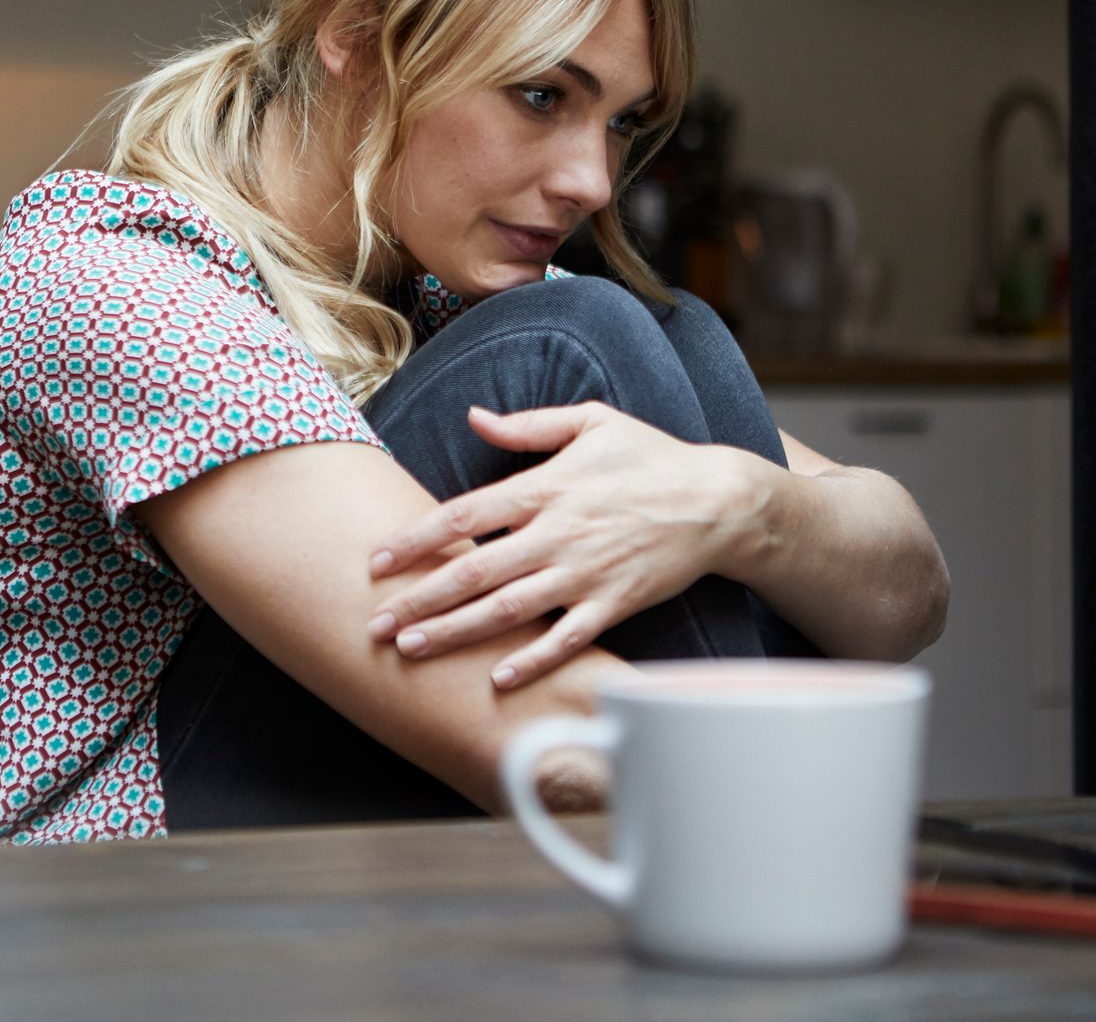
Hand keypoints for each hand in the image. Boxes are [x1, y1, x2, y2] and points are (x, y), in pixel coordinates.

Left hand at [367, 402, 770, 689]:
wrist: (720, 499)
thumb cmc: (650, 456)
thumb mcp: (591, 422)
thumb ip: (528, 425)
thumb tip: (474, 417)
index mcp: (546, 487)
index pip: (464, 514)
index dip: (416, 539)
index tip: (377, 560)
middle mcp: (559, 533)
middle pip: (475, 570)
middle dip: (420, 599)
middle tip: (375, 623)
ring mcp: (587, 572)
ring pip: (509, 609)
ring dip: (457, 632)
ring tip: (411, 649)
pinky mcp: (616, 603)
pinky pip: (567, 638)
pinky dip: (533, 660)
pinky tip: (498, 679)